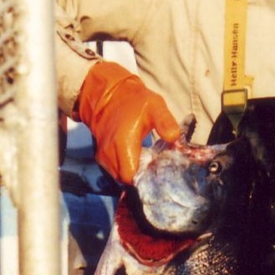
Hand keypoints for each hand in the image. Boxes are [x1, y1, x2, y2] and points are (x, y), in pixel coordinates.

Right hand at [74, 61, 180, 184]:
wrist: (107, 95)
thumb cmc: (134, 101)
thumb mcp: (155, 106)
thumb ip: (165, 122)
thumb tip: (174, 138)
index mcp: (123, 143)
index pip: (130, 177)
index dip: (145, 177)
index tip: (156, 167)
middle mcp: (109, 152)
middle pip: (125, 179)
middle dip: (140, 176)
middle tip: (152, 163)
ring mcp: (103, 155)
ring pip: (118, 176)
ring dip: (131, 171)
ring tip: (144, 158)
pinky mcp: (100, 156)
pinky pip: (113, 170)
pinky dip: (124, 167)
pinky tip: (134, 156)